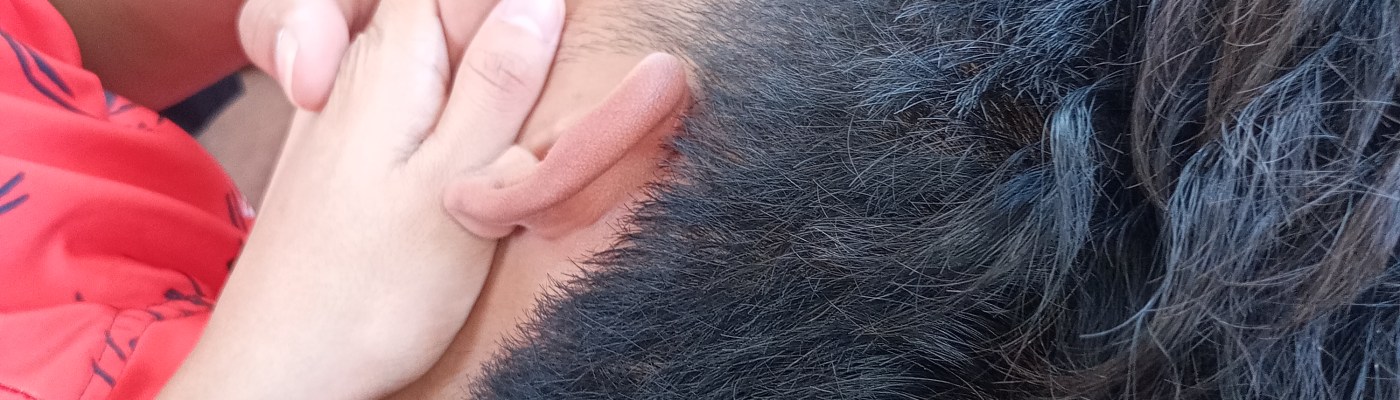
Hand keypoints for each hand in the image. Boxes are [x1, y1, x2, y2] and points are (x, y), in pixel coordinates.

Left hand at [161, 0, 563, 396]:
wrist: (279, 372)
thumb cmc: (373, 290)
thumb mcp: (458, 180)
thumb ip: (500, 82)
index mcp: (394, 55)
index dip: (526, 17)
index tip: (545, 81)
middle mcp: (361, 68)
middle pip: (455, 16)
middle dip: (508, 57)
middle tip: (534, 138)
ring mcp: (350, 112)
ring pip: (441, 66)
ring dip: (488, 95)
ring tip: (511, 157)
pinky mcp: (351, 157)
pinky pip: (419, 108)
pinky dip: (456, 126)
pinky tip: (471, 174)